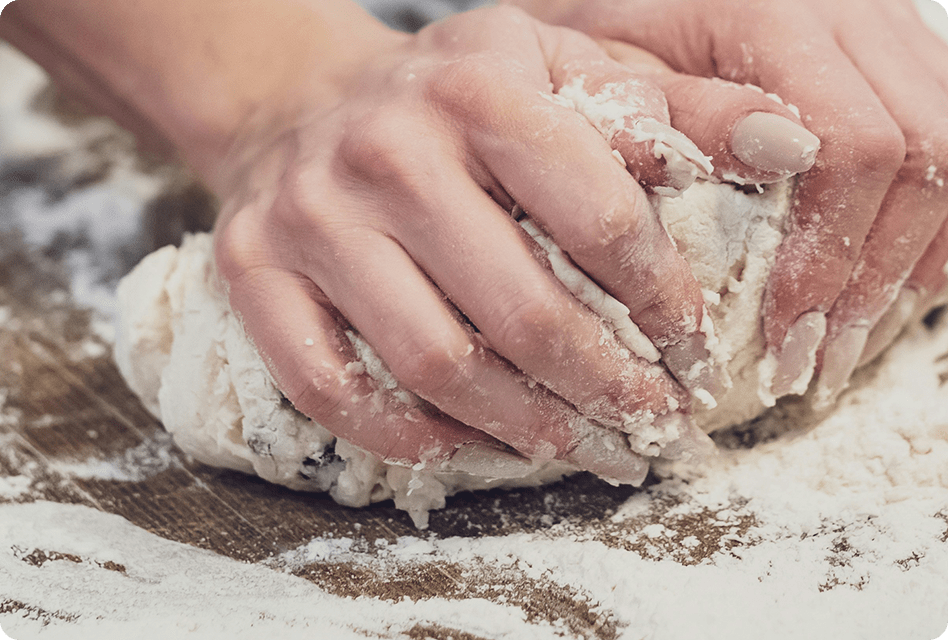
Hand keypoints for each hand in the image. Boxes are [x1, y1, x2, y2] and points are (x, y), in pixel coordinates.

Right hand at [212, 6, 813, 476]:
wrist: (303, 98)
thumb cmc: (450, 96)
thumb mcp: (560, 69)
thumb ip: (673, 108)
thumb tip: (790, 148)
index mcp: (479, 91)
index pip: (599, 218)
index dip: (663, 303)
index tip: (693, 350)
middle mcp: (386, 152)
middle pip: (520, 312)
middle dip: (605, 387)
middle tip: (648, 423)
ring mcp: (311, 218)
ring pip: (432, 363)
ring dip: (519, 426)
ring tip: (575, 446)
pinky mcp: (254, 273)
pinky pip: (330, 387)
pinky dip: (406, 434)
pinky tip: (461, 442)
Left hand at [509, 0, 947, 405]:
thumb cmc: (608, 35)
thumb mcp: (611, 72)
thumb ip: (679, 118)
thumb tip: (771, 166)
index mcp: (775, 13)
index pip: (854, 146)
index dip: (829, 254)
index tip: (786, 334)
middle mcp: (853, 11)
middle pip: (927, 151)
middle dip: (877, 275)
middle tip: (819, 359)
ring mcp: (886, 27)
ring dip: (914, 262)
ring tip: (847, 339)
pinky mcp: (897, 53)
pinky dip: (929, 228)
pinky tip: (880, 284)